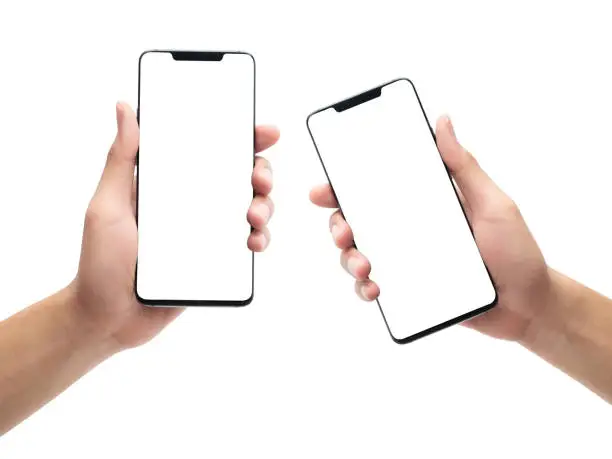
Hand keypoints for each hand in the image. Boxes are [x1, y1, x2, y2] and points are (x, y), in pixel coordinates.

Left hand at [71, 102, 278, 349]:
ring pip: (251, 208)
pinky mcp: (216, 259)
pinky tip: (254, 243)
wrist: (108, 318)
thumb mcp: (106, 205)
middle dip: (260, 171)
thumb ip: (120, 159)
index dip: (240, 137)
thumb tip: (124, 108)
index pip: (208, 151)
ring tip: (255, 216)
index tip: (261, 131)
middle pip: (239, 177)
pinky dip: (260, 239)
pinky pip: (248, 244)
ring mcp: (206, 231)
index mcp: (169, 184)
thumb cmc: (99, 262)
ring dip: (265, 206)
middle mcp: (191, 204)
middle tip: (259, 178)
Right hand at [310, 115, 551, 340]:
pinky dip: (365, 289)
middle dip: (338, 224)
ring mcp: (405, 261)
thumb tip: (443, 121)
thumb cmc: (516, 251)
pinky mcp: (408, 291)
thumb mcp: (493, 203)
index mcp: (423, 204)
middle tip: (343, 231)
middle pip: (357, 221)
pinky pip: (374, 288)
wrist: (529, 306)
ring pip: (358, 255)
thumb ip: (464, 166)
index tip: (326, 188)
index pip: (376, 188)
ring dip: (349, 259)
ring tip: (363, 266)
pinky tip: (374, 290)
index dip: (344, 186)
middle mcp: (408, 230)